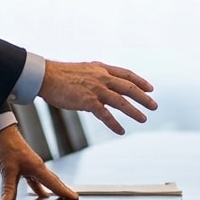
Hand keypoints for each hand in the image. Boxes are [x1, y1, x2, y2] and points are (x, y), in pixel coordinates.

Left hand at [0, 124, 78, 199]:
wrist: (0, 134)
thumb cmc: (7, 146)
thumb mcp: (8, 170)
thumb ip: (9, 187)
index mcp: (37, 168)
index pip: (54, 183)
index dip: (64, 191)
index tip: (74, 197)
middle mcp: (37, 167)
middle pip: (53, 181)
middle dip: (62, 190)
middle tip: (71, 198)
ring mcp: (31, 166)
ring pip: (44, 181)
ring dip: (50, 189)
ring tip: (56, 199)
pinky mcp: (23, 167)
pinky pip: (34, 180)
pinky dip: (37, 187)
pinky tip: (38, 193)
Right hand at [38, 60, 157, 134]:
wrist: (45, 76)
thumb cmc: (59, 75)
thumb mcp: (82, 72)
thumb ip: (93, 81)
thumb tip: (98, 96)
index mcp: (100, 68)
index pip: (126, 74)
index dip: (139, 81)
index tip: (150, 88)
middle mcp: (101, 77)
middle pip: (128, 87)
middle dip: (143, 97)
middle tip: (154, 105)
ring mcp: (96, 89)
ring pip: (121, 101)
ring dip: (134, 111)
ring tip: (143, 119)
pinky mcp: (88, 101)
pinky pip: (105, 115)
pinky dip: (114, 124)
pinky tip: (121, 131)